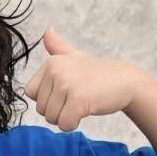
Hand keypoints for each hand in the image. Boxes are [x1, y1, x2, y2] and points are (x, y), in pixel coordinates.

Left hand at [24, 28, 146, 131]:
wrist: (126, 81)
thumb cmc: (98, 73)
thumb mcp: (76, 57)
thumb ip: (58, 47)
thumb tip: (47, 31)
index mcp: (51, 63)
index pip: (30, 93)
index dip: (46, 98)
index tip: (64, 92)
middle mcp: (56, 71)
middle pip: (41, 109)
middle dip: (57, 111)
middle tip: (76, 98)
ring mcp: (67, 85)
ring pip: (52, 118)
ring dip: (66, 118)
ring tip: (81, 104)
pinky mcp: (78, 100)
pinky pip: (64, 124)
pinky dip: (73, 124)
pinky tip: (86, 111)